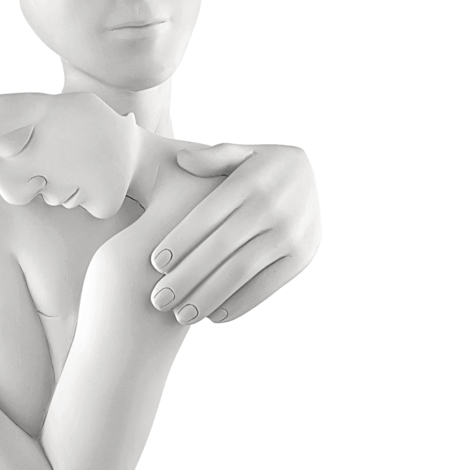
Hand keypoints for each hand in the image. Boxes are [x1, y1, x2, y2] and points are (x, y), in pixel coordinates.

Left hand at [149, 143, 320, 323]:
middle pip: (220, 249)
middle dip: (186, 277)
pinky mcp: (302, 256)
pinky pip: (267, 285)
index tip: (154, 264)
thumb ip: (213, 156)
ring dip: (208, 297)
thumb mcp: (243, 152)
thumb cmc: (263, 168)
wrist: (315, 177)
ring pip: (241, 271)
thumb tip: (182, 160)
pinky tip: (214, 316)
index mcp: (251, 180)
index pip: (207, 216)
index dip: (179, 241)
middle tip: (158, 300)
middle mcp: (273, 206)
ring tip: (181, 316)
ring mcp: (291, 233)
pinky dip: (239, 304)